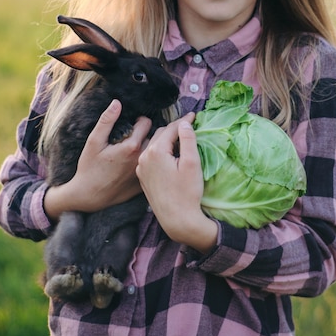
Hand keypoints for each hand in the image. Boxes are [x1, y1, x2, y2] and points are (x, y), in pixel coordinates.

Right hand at [44, 100, 151, 220]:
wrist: (88, 197)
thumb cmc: (89, 168)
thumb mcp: (94, 141)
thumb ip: (107, 120)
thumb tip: (117, 102)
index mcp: (131, 146)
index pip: (146, 123)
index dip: (139, 121)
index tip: (131, 124)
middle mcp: (142, 158)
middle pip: (155, 136)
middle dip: (147, 133)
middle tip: (136, 135)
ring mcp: (145, 172)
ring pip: (156, 152)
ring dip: (151, 147)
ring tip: (138, 148)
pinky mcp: (145, 183)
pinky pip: (154, 167)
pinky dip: (151, 163)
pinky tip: (142, 163)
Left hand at [136, 114, 217, 252]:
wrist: (177, 220)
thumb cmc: (187, 192)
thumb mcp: (192, 163)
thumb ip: (188, 140)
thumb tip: (185, 123)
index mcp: (156, 151)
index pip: (171, 128)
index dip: (184, 121)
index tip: (194, 115)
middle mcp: (144, 157)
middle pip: (160, 134)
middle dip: (174, 129)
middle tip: (189, 126)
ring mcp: (141, 168)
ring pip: (154, 145)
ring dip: (166, 140)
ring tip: (180, 139)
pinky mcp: (142, 178)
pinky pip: (150, 157)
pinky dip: (160, 152)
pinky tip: (170, 155)